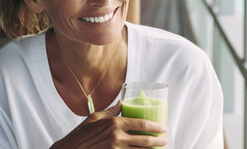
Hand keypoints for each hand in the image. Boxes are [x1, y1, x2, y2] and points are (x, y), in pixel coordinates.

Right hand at [50, 101, 167, 148]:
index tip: (163, 128)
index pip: (141, 124)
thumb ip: (112, 110)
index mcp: (114, 123)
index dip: (155, 127)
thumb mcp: (96, 117)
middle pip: (144, 140)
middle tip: (165, 140)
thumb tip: (123, 103)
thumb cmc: (81, 134)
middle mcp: (116, 136)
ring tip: (159, 148)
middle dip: (158, 141)